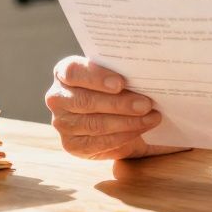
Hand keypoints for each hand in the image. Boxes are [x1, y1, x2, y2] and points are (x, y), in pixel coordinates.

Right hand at [45, 56, 180, 159]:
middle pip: (85, 100)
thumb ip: (127, 71)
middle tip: (146, 103)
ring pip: (93, 123)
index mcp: (65, 72)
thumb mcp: (121, 77)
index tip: (121, 83)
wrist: (117, 119)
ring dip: (126, 122)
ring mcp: (61, 123)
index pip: (73, 71)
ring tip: (151, 118)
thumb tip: (154, 66)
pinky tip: (140, 131)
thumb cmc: (118, 90)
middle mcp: (57, 97)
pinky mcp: (71, 145)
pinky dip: (122, 137)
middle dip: (119, 103)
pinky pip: (97, 143)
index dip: (96, 76)